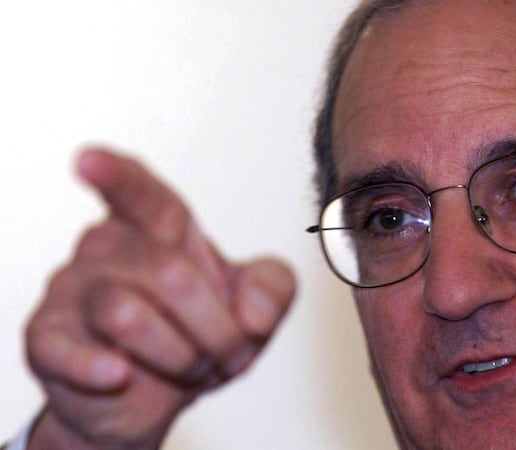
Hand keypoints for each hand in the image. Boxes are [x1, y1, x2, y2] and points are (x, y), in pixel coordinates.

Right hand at [24, 148, 294, 449]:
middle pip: (170, 274)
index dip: (116, 176)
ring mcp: (71, 289)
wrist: (155, 400)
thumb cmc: (200, 339)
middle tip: (231, 355)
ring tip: (189, 369)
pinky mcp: (47, 338)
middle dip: (217, 329)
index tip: (87, 161)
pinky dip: (94, 366)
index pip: (139, 193)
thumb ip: (274, 289)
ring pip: (126, 314)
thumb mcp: (256, 311)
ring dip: (179, 357)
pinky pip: (65, 349)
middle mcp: (107, 247)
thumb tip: (252, 312)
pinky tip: (117, 375)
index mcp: (155, 228)